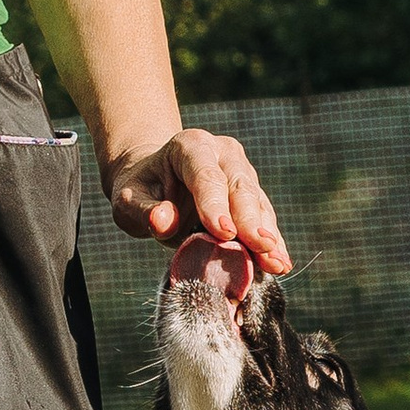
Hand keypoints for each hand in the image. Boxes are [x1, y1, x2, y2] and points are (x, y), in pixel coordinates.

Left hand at [105, 128, 290, 272]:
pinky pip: (264, 218)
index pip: (205, 176)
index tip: (224, 234)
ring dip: (267, 235)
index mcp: (190, 146)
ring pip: (258, 204)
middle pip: (240, 187)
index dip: (216, 205)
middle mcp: (222, 153)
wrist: (157, 181)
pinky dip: (271, 242)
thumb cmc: (141, 190)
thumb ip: (143, 210)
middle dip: (251, 221)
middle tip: (261, 248)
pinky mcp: (252, 194)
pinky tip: (280, 262)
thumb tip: (163, 222)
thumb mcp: (128, 199)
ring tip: (277, 263)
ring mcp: (241, 172)